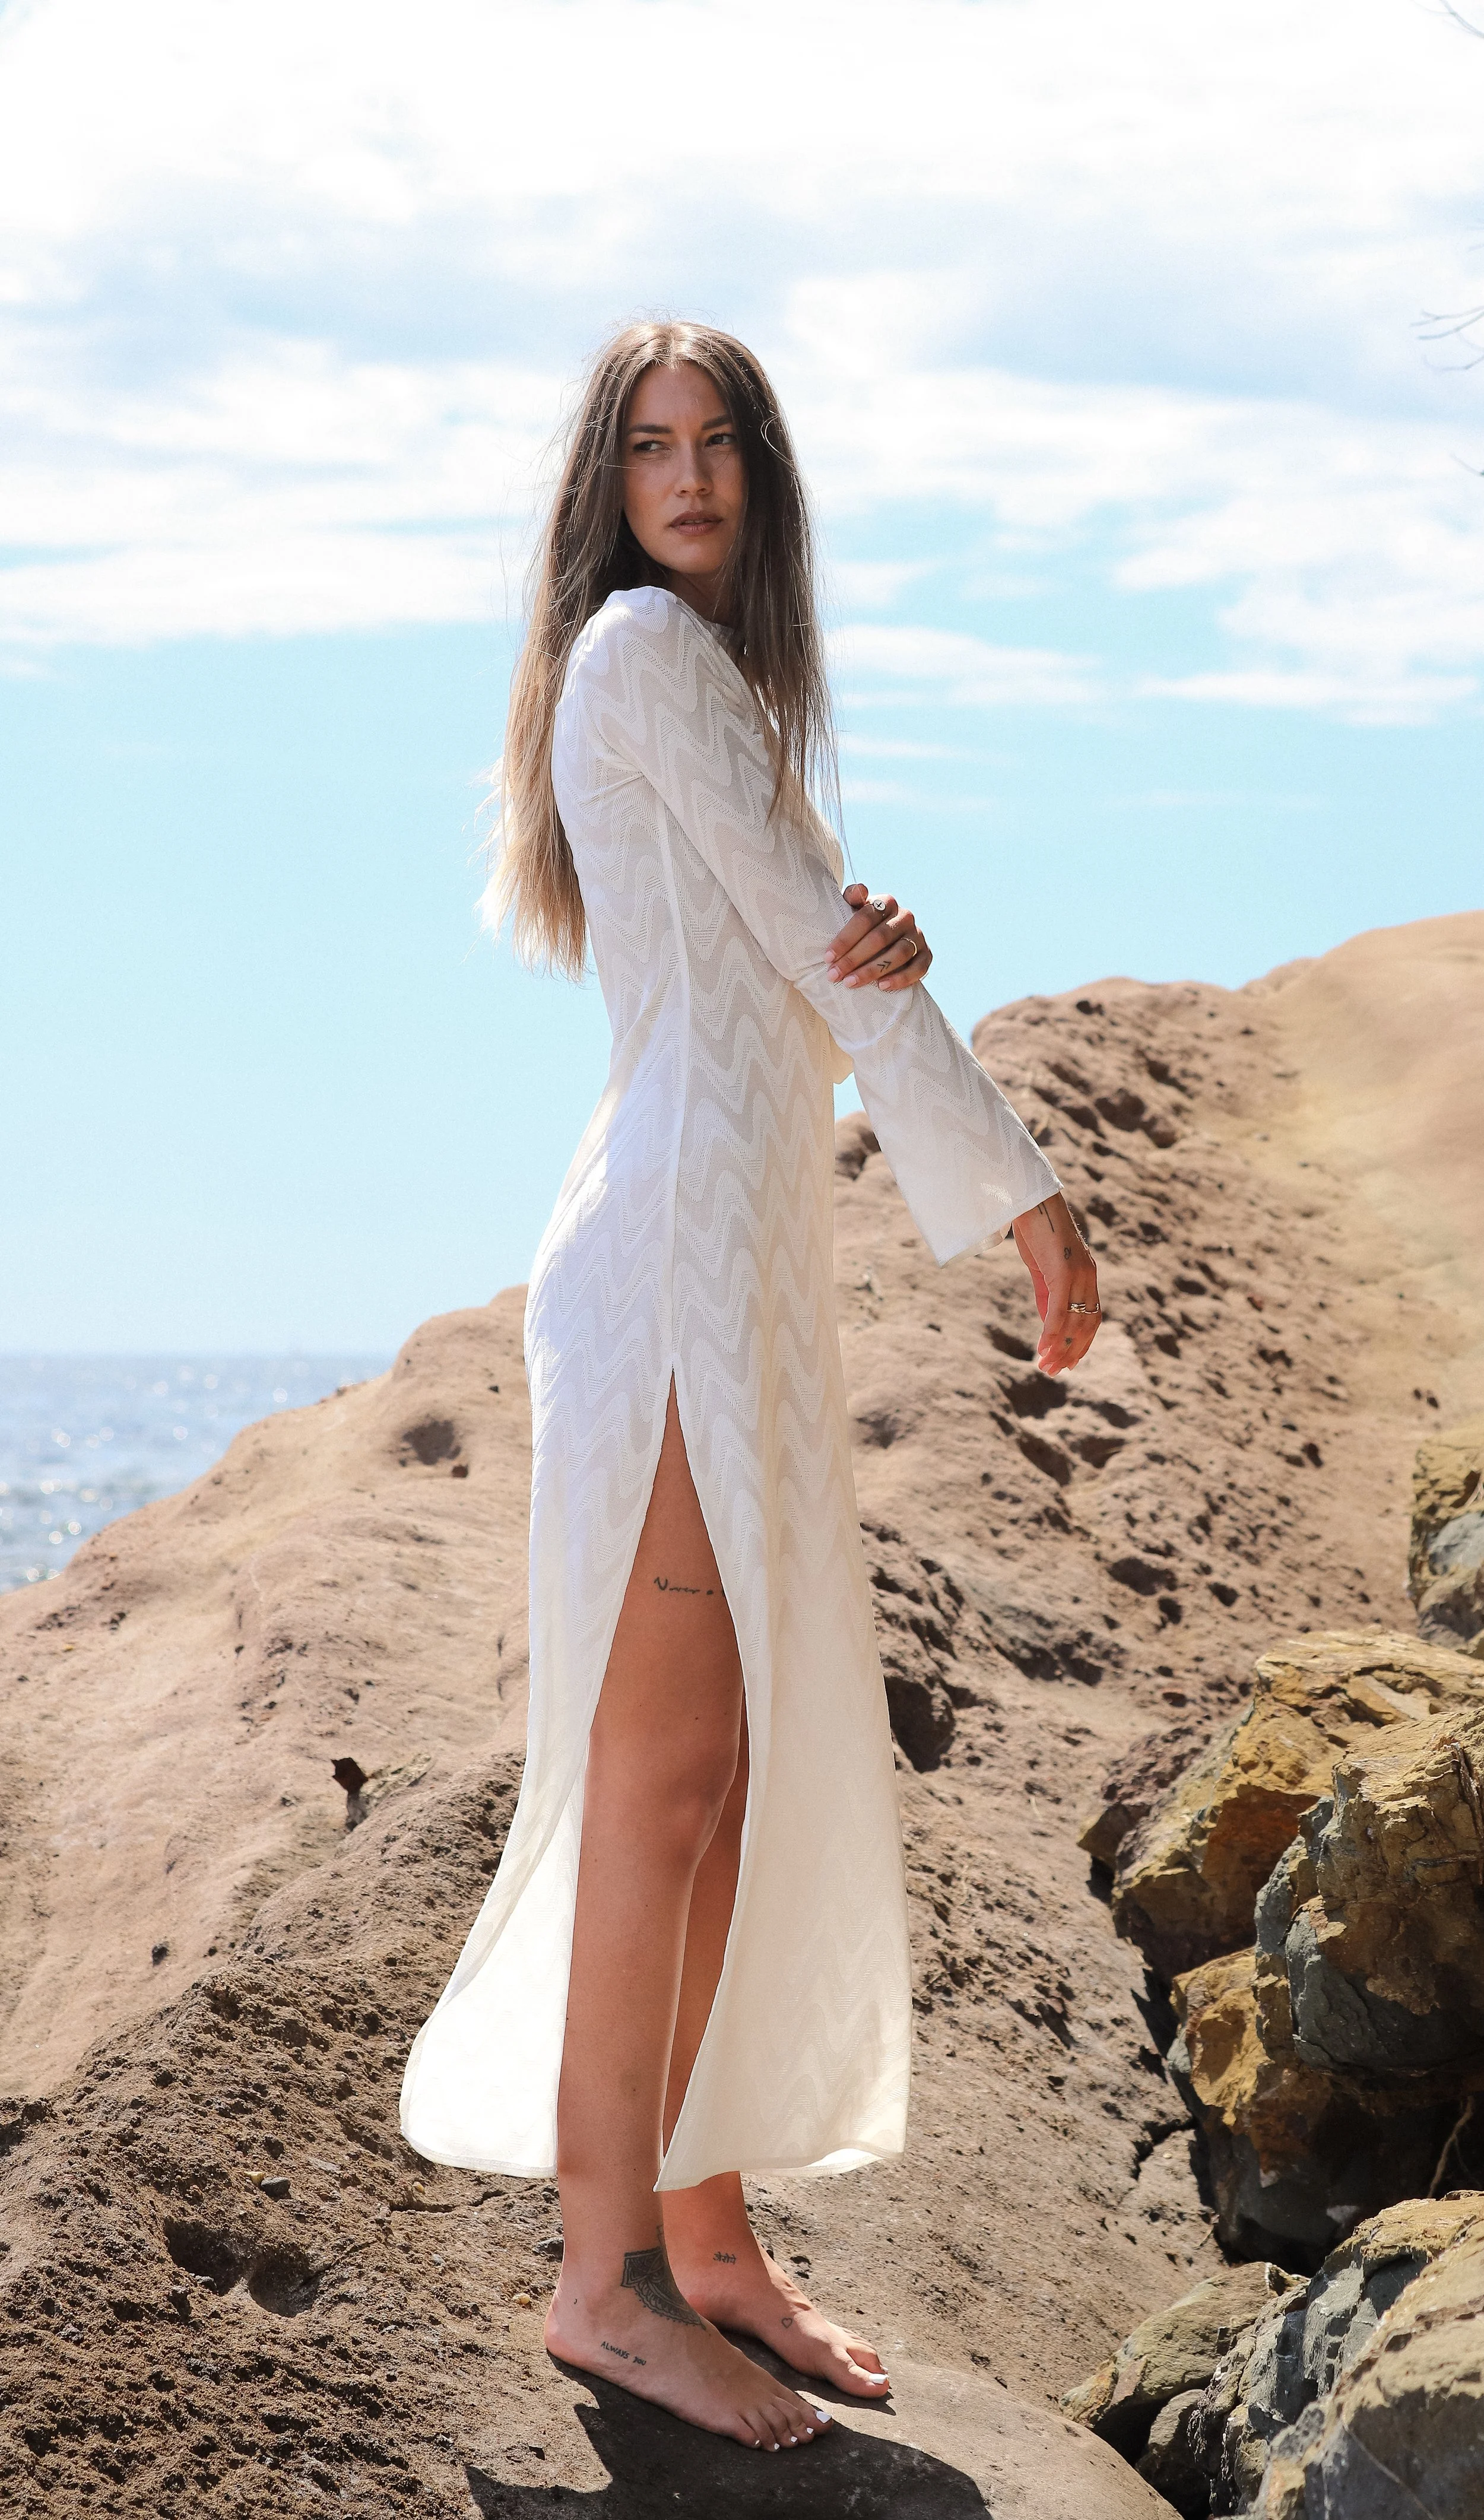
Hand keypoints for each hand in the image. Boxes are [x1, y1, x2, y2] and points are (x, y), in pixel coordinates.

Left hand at [826, 884, 931, 991]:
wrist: (887, 941)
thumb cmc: (863, 926)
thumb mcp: (854, 909)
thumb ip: (852, 898)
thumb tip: (858, 891)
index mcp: (886, 902)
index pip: (866, 917)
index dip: (846, 938)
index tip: (829, 956)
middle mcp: (905, 917)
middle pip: (880, 938)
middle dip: (854, 958)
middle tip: (835, 975)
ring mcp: (917, 936)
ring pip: (899, 953)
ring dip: (873, 970)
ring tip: (851, 983)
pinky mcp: (926, 954)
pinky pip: (918, 968)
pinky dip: (901, 978)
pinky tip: (882, 986)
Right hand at [1011, 1194, 1100, 1375]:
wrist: (1030, 1199)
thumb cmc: (1035, 1229)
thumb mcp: (1042, 1267)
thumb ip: (1047, 1294)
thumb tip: (1049, 1322)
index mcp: (1086, 1276)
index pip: (1092, 1318)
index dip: (1082, 1343)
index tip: (1067, 1361)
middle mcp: (1088, 1277)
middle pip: (1087, 1325)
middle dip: (1072, 1352)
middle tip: (1054, 1371)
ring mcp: (1078, 1275)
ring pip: (1075, 1322)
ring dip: (1061, 1348)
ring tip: (1046, 1366)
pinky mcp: (1063, 1272)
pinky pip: (1059, 1310)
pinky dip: (1053, 1332)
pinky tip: (1042, 1348)